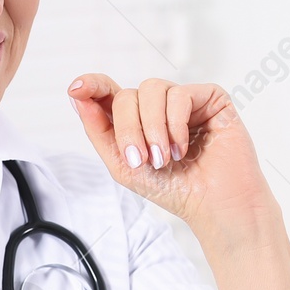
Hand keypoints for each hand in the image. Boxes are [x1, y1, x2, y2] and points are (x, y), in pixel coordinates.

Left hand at [67, 75, 273, 233]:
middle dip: (129, 129)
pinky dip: (175, 123)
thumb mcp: (124, 165)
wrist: (213, 205)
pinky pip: (179, 94)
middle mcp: (159, 107)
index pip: (110, 92)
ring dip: (153, 127)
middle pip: (127, 95)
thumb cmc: (175, 189)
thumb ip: (99, 131)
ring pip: (152, 89)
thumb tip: (77, 96)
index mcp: (136, 121)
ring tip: (165, 157)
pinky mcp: (210, 97)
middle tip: (142, 159)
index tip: (76, 88)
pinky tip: (182, 148)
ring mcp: (185, 100)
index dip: (93, 85)